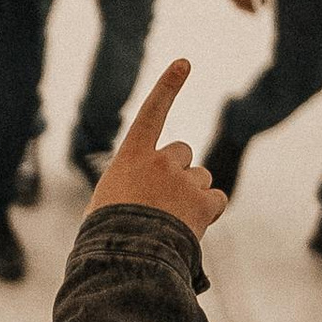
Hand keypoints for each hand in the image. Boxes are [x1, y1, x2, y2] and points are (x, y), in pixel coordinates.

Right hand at [90, 58, 225, 242]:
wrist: (126, 258)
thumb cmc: (106, 237)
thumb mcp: (105, 204)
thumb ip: (130, 188)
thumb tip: (148, 200)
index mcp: (132, 158)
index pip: (152, 112)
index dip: (168, 86)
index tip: (184, 62)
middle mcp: (161, 161)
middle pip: (183, 153)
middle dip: (179, 172)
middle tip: (162, 201)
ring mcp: (184, 181)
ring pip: (200, 178)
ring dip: (192, 195)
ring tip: (172, 221)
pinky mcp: (203, 203)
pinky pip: (216, 200)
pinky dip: (209, 212)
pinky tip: (191, 228)